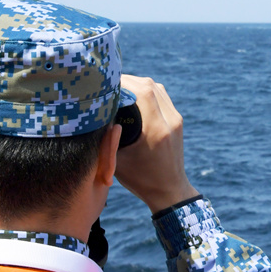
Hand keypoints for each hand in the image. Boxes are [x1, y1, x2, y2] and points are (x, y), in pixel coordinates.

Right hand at [115, 75, 199, 213]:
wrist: (169, 191)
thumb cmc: (140, 180)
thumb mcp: (116, 162)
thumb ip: (106, 138)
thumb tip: (93, 114)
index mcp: (156, 131)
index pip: (143, 91)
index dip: (123, 82)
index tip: (105, 84)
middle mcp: (170, 121)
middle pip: (150, 86)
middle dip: (128, 81)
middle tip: (107, 85)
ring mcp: (176, 119)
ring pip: (157, 87)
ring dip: (138, 83)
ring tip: (118, 88)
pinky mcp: (177, 120)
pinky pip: (162, 96)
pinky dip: (147, 91)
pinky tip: (132, 95)